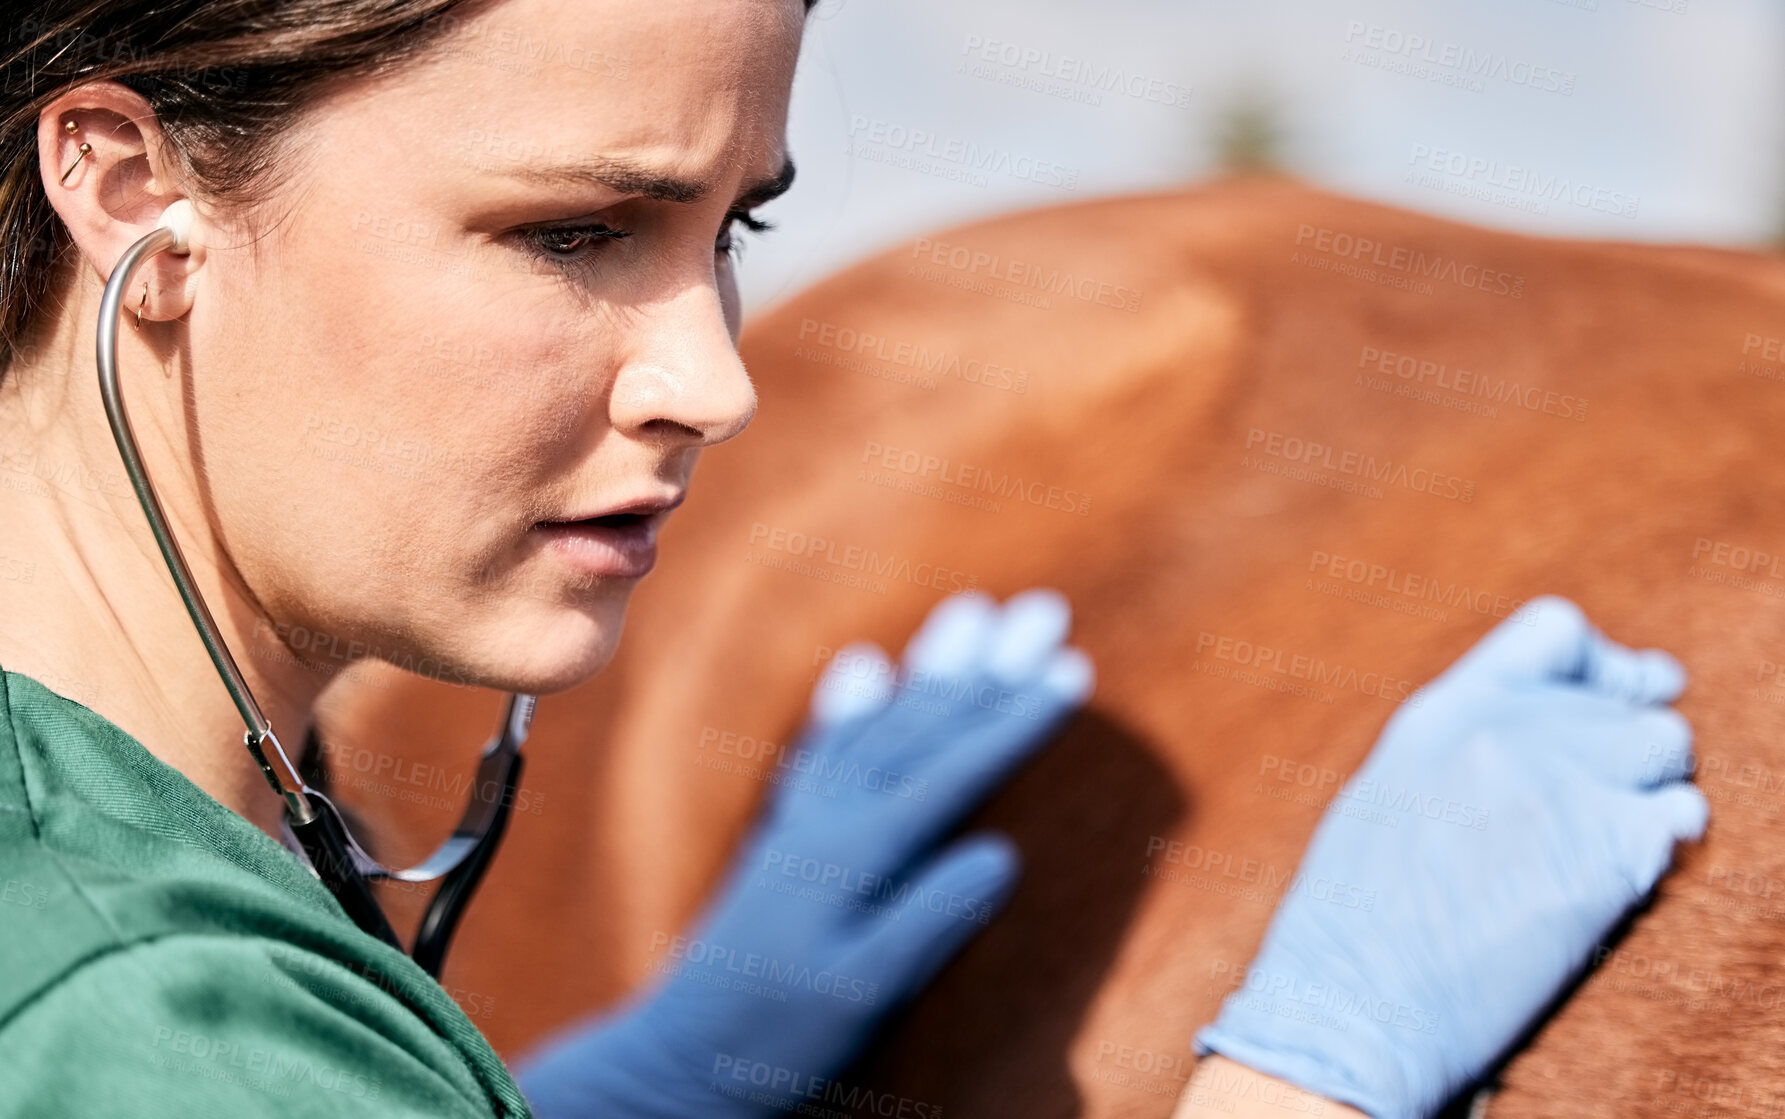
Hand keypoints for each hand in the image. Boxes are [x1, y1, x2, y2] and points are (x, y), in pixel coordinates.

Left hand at [516, 590, 1093, 1117]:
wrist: (680, 1054)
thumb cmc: (775, 1033)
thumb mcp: (862, 991)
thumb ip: (927, 919)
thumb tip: (1001, 854)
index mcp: (855, 851)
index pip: (952, 769)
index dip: (1016, 721)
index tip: (1073, 672)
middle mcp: (829, 817)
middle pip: (922, 724)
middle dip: (990, 667)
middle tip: (1045, 611)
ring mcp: (804, 820)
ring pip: (881, 721)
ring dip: (934, 667)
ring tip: (975, 612)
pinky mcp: (786, 836)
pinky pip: (827, 746)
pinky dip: (855, 701)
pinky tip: (869, 669)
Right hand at [1194, 596, 1706, 1118]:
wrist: (1360, 996)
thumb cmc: (1357, 921)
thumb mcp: (1389, 794)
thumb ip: (1462, 750)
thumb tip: (1541, 744)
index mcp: (1443, 711)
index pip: (1554, 633)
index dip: (1600, 665)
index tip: (1620, 694)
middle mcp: (1506, 729)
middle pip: (1622, 702)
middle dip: (1625, 746)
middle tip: (1615, 792)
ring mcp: (1562, 781)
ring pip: (1665, 745)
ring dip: (1650, 787)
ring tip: (1612, 834)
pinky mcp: (1608, 850)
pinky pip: (1681, 816)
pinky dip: (1662, 843)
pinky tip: (1620, 874)